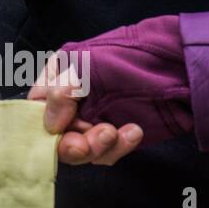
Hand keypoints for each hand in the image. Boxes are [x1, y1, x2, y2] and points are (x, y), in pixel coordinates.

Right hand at [29, 51, 142, 165]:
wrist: (173, 64)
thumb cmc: (124, 55)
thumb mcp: (84, 64)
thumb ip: (61, 91)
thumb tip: (50, 126)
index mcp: (55, 79)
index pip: (35, 110)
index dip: (45, 125)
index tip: (60, 130)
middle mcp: (69, 102)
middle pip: (58, 137)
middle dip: (73, 144)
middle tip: (89, 143)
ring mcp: (91, 120)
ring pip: (83, 149)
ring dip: (98, 147)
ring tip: (115, 133)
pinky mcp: (113, 134)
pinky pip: (107, 152)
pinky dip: (117, 146)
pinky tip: (132, 133)